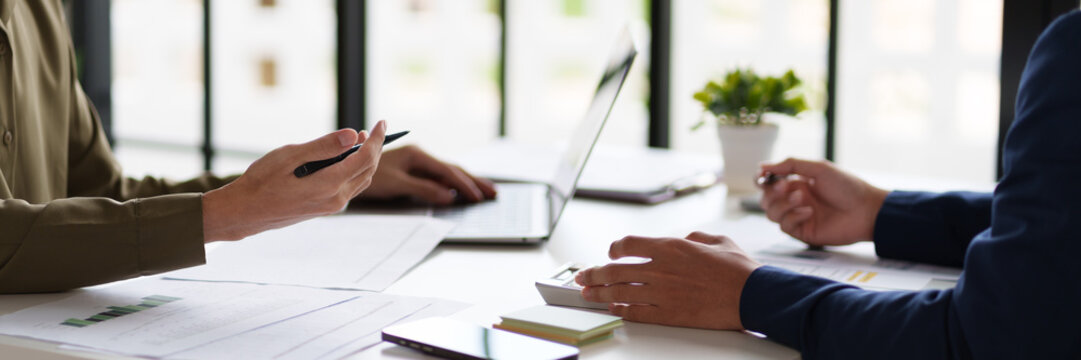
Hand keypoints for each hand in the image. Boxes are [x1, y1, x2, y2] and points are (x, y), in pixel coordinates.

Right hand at [201, 121, 387, 241]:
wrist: (245, 212)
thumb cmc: (261, 181)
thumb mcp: (289, 156)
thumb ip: (323, 146)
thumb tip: (352, 135)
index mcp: (329, 185)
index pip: (365, 158)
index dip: (377, 139)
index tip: (382, 122)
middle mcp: (336, 199)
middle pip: (368, 170)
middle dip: (375, 148)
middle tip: (375, 128)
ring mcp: (332, 206)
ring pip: (361, 180)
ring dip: (366, 159)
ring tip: (362, 139)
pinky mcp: (325, 208)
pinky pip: (350, 187)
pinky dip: (354, 170)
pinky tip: (346, 158)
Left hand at [356, 145, 496, 204]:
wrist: (347, 169)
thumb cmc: (368, 176)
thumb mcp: (396, 184)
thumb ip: (423, 189)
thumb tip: (449, 197)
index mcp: (417, 154)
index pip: (447, 171)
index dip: (464, 184)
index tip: (478, 196)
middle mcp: (420, 156)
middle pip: (452, 169)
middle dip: (473, 181)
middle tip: (493, 193)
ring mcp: (417, 162)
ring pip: (447, 173)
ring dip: (466, 182)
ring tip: (485, 191)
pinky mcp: (413, 170)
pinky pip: (438, 177)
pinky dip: (453, 184)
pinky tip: (461, 191)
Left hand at [575, 232, 760, 329]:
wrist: (753, 296)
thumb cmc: (739, 270)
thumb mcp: (717, 240)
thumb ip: (694, 237)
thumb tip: (684, 239)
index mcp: (671, 247)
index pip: (628, 244)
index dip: (614, 249)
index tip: (611, 253)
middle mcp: (661, 269)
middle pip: (615, 270)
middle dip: (594, 273)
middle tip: (583, 276)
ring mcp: (662, 293)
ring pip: (619, 292)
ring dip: (599, 293)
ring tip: (587, 294)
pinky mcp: (669, 314)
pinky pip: (636, 312)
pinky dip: (621, 309)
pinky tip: (615, 308)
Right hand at [758, 158, 888, 245]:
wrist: (866, 210)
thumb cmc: (848, 187)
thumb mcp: (818, 168)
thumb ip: (790, 165)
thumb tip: (763, 166)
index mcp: (797, 183)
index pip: (769, 182)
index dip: (761, 179)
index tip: (762, 176)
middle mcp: (794, 200)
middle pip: (765, 199)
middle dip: (772, 193)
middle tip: (786, 187)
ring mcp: (798, 217)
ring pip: (771, 213)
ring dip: (783, 204)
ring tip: (802, 199)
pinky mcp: (802, 232)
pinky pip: (785, 226)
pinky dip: (793, 216)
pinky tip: (809, 212)